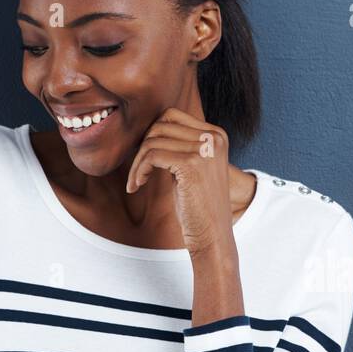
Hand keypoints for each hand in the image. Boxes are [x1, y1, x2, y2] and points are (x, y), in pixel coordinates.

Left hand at [125, 106, 233, 256]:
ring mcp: (205, 150)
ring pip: (153, 140)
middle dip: (142, 147)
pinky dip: (138, 169)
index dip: (151, 136)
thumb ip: (178, 145)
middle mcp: (214, 137)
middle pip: (160, 125)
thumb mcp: (191, 167)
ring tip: (136, 181)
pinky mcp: (192, 165)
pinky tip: (137, 185)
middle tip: (138, 172)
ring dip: (137, 162)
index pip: (171, 116)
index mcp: (217, 134)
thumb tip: (147, 128)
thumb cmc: (198, 206)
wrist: (213, 236)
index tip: (145, 160)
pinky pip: (151, 155)